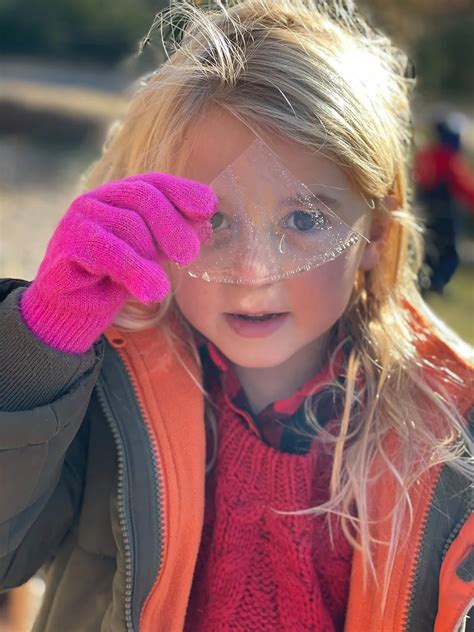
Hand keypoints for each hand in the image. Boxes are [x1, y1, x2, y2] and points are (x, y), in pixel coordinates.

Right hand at [20, 173, 216, 353]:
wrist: (74, 309)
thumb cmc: (116, 278)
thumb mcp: (153, 256)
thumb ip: (174, 238)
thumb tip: (206, 225)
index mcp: (122, 195)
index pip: (156, 182)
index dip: (184, 192)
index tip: (208, 209)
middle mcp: (100, 198)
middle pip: (144, 197)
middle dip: (173, 226)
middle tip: (189, 255)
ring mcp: (81, 217)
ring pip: (128, 224)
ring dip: (151, 258)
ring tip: (161, 288)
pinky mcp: (68, 243)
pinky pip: (108, 251)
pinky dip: (134, 271)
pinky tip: (152, 292)